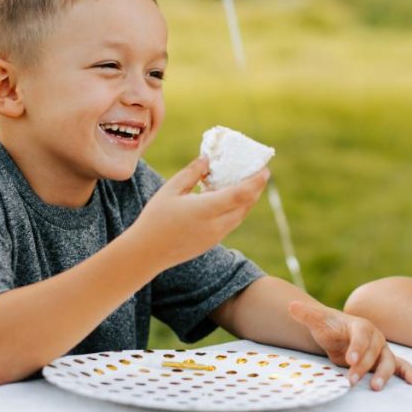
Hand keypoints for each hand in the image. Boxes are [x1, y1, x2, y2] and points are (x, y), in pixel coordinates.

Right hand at [140, 157, 268, 267]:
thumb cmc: (155, 218)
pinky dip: (237, 209)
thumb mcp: (170, 190)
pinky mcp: (212, 242)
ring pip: (240, 215)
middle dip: (256, 188)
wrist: (147, 253)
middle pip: (246, 205)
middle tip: (260, 172)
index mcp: (206, 209)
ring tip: (248, 183)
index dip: (256, 182)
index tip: (265, 170)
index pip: (240, 195)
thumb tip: (208, 159)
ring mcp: (215, 236)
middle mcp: (215, 224)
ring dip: (248, 200)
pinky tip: (231, 199)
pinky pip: (232, 223)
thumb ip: (192, 173)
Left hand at [287, 301, 411, 389]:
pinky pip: (399, 365)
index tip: (349, 359)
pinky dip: (407, 372)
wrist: (339, 332)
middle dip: (363, 366)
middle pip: (373, 352)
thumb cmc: (329, 327)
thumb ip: (306, 315)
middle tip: (351, 380)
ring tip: (374, 387)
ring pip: (387, 361)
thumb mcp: (317, 321)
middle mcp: (375, 337)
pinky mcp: (384, 360)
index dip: (356, 348)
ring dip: (383, 374)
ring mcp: (381, 349)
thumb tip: (291, 306)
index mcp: (360, 326)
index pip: (360, 336)